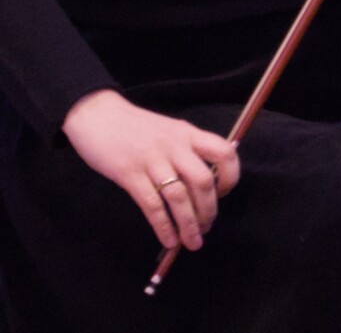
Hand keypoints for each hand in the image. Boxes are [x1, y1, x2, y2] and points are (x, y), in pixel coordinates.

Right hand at [61, 89, 240, 251]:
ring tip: (192, 241)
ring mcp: (152, 160)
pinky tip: (168, 240)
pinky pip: (151, 204)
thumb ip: (186, 150)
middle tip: (207, 227)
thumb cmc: (134, 126)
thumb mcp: (169, 130)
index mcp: (188, 133)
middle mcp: (175, 146)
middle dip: (208, 210)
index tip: (223, 193)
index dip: (230, 176)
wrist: (96, 114)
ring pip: (179, 197)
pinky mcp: (128, 173)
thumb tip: (203, 183)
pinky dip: (163, 225)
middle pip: (202, 181)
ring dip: (189, 224)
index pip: (224, 152)